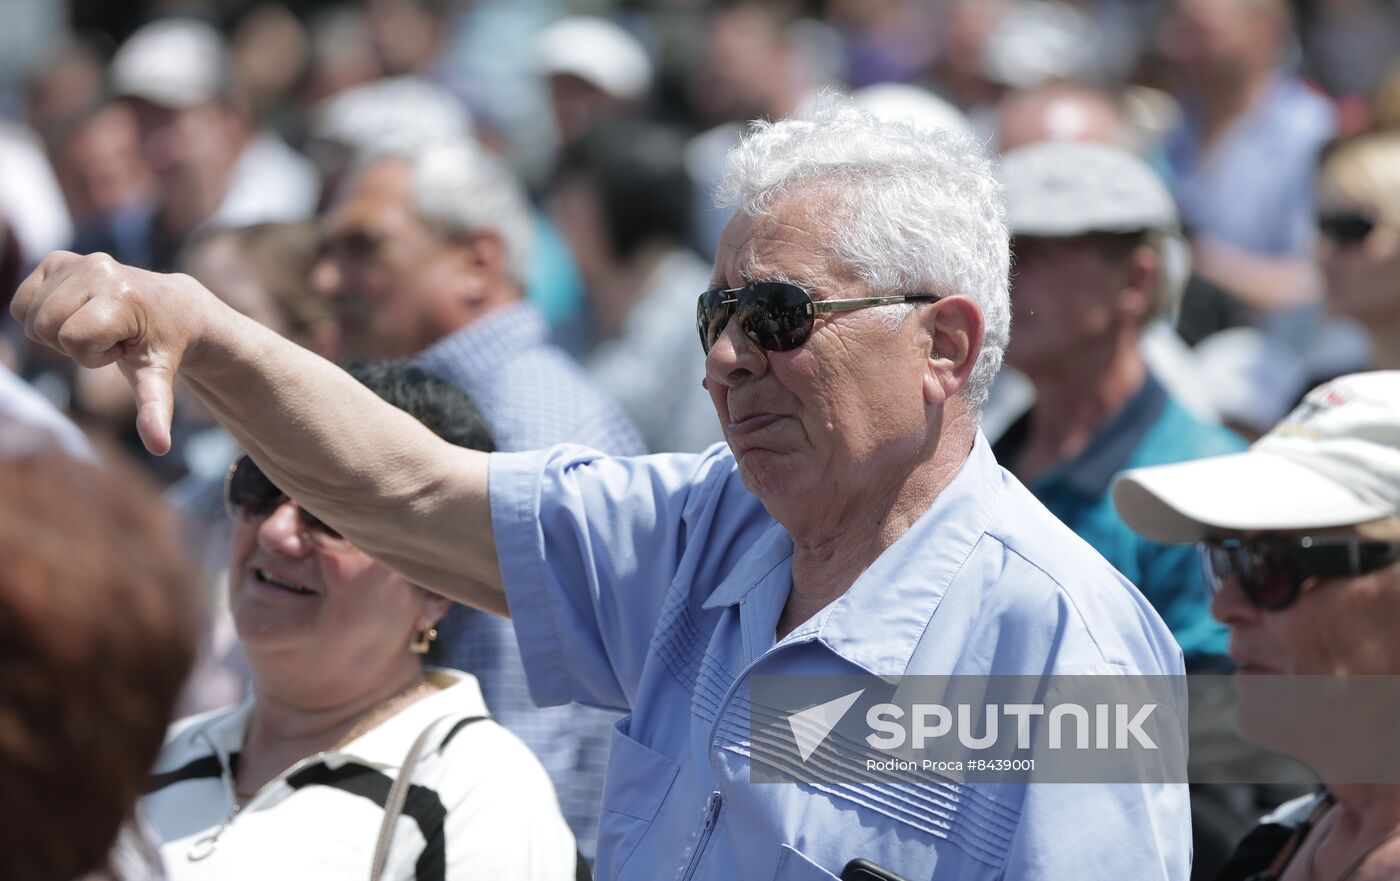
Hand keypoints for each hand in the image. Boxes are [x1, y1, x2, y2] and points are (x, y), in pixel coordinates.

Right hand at [9, 251, 223, 454]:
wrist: (172, 306)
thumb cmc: (163, 345)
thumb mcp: (158, 377)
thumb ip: (155, 409)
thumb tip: (160, 447)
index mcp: (121, 296)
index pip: (71, 338)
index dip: (91, 354)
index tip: (121, 348)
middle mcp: (97, 269)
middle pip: (43, 327)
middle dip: (71, 343)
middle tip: (109, 338)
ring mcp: (76, 260)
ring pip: (27, 315)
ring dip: (58, 329)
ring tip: (97, 325)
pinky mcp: (59, 259)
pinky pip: (22, 300)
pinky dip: (41, 313)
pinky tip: (78, 312)